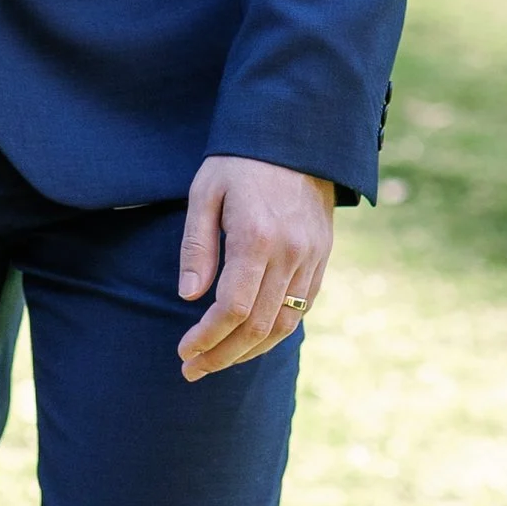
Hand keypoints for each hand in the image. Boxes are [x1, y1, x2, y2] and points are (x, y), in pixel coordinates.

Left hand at [177, 157, 333, 379]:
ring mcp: (312, 257)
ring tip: (218, 361)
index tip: (184, 352)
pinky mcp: (322, 257)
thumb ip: (197, 245)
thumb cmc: (239, 161)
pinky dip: (276, 331)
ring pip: (285, 324)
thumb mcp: (204, 192)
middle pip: (259, 326)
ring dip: (250, 351)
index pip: (233, 308)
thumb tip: (189, 296)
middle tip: (192, 370)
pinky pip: (303, 307)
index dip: (207, 337)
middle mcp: (290, 253)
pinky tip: (251, 339)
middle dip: (223, 355)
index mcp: (257, 237)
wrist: (296, 136)